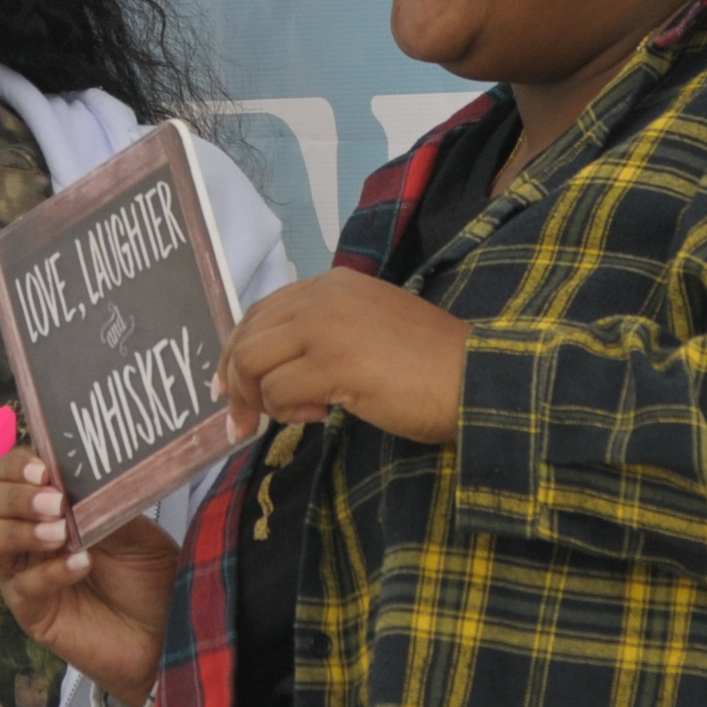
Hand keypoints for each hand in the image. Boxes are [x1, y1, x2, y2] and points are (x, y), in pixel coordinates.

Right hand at [0, 449, 179, 706]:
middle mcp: (28, 536)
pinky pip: (21, 586)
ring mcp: (24, 574)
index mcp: (49, 507)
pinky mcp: (31, 612)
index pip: (9, 474)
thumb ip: (104, 503)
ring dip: (15, 530)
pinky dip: (50, 571)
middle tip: (55, 503)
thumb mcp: (136, 530)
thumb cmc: (150, 579)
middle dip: (15, 497)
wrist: (166, 635)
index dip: (16, 466)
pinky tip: (81, 564)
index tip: (43, 470)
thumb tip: (80, 478)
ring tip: (59, 534)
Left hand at [218, 268, 470, 445]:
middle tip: (240, 421)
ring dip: (262, 399)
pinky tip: (321, 416)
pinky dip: (286, 411)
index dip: (235, 352)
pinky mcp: (333, 363)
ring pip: (252, 362)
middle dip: (234, 383)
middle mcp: (323, 296)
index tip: (228, 389)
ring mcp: (326, 327)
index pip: (260, 312)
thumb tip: (277, 368)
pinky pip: (277, 390)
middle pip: (247, 336)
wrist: (477, 377)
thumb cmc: (430, 363)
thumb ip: (325, 334)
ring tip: (298, 416)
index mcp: (332, 285)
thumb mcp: (368, 330)